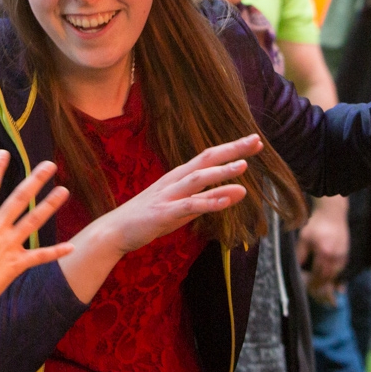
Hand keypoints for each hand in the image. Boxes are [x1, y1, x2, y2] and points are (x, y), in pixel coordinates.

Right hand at [0, 153, 73, 303]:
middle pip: (19, 198)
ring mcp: (9, 244)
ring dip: (50, 205)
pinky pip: (39, 256)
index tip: (4, 153)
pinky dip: (56, 252)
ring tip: (64, 190)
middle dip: (35, 180)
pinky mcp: (17, 263)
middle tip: (50, 165)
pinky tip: (71, 247)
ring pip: (33, 220)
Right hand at [95, 134, 257, 254]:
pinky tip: (226, 201)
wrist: (114, 231)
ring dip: (221, 172)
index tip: (255, 140)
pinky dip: (208, 202)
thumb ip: (214, 198)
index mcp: (180, 176)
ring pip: (198, 179)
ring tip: (243, 166)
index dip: (233, 148)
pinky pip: (189, 206)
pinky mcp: (163, 213)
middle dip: (232, 150)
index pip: (210, 156)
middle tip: (256, 141)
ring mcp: (168, 195)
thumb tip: (243, 190)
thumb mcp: (188, 208)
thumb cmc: (150, 218)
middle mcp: (175, 180)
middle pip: (206, 159)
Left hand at [297, 195, 348, 294]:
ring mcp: (342, 255)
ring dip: (330, 283)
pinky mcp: (346, 253)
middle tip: (315, 293)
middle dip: (322, 287)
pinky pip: (342, 269)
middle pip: (328, 277)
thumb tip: (298, 268)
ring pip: (336, 274)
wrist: (332, 214)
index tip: (309, 289)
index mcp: (323, 252)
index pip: (318, 274)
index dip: (314, 283)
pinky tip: (335, 284)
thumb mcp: (304, 237)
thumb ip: (301, 253)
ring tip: (324, 291)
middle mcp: (334, 256)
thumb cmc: (316, 225)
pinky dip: (338, 277)